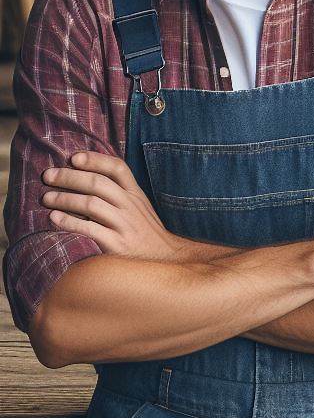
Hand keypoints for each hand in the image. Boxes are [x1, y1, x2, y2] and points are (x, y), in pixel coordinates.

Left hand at [41, 151, 190, 261]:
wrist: (164, 260)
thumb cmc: (144, 232)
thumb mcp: (139, 207)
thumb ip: (119, 192)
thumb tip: (86, 177)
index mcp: (135, 194)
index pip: (118, 168)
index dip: (95, 160)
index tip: (73, 157)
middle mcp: (131, 206)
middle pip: (98, 183)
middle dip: (69, 177)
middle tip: (48, 176)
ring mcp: (124, 225)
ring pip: (91, 204)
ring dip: (65, 199)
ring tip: (46, 198)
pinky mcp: (117, 245)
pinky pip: (90, 230)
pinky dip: (69, 222)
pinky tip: (53, 219)